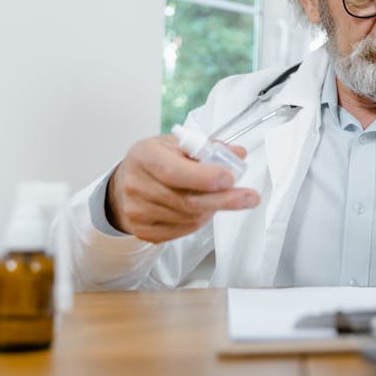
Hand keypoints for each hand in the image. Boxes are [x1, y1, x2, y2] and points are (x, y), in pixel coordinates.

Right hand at [105, 135, 258, 242]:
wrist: (125, 183)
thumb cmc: (155, 160)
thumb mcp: (178, 144)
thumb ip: (209, 148)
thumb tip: (238, 153)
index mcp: (145, 156)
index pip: (175, 171)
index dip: (204, 177)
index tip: (230, 178)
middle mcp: (137, 184)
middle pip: (186, 201)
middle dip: (223, 200)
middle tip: (249, 198)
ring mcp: (137, 211)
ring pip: (188, 218)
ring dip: (212, 209)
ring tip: (219, 197)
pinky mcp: (143, 230)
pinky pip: (182, 231)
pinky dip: (199, 220)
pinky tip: (202, 208)